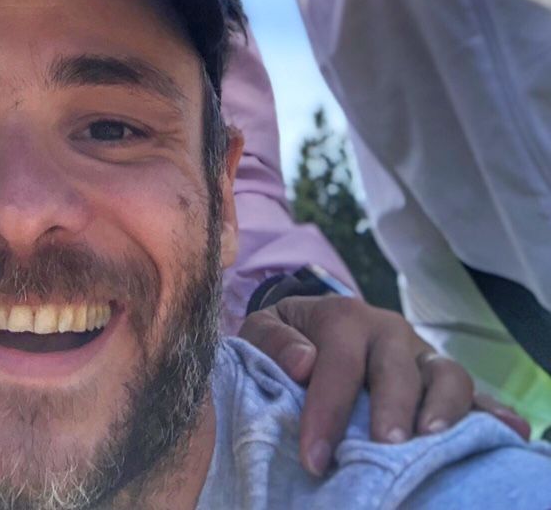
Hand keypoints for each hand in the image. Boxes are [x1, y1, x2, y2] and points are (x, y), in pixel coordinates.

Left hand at [239, 294, 528, 475]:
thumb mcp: (263, 330)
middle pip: (397, 366)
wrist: (310, 329)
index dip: (326, 410)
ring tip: (433, 440)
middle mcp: (388, 331)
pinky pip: (475, 394)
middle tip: (384, 444)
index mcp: (342, 316)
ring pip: (446, 373)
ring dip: (445, 407)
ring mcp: (420, 356)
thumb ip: (273, 341)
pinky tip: (509, 432)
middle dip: (392, 406)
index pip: (337, 362)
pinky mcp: (440, 380)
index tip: (315, 457)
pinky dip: (493, 412)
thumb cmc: (287, 339)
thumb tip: (303, 363)